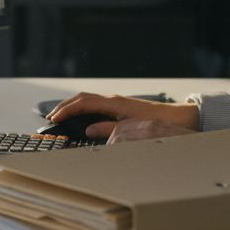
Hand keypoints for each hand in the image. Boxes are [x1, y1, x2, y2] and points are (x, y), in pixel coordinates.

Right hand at [46, 92, 198, 139]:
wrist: (178, 118)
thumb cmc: (157, 123)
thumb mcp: (129, 129)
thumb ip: (107, 129)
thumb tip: (88, 130)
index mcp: (113, 103)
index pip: (83, 103)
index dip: (66, 110)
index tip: (54, 119)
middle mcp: (113, 100)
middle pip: (82, 98)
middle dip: (64, 107)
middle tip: (51, 118)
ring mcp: (116, 103)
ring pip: (88, 100)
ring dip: (73, 107)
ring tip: (61, 117)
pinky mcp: (120, 107)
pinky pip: (95, 105)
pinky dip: (83, 109)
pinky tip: (80, 118)